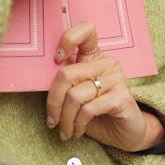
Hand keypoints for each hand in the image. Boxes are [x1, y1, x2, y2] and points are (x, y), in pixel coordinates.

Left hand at [45, 21, 161, 150]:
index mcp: (95, 58)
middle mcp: (107, 64)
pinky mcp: (122, 97)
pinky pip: (88, 109)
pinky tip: (77, 132)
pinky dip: (78, 124)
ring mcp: (116, 79)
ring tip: (65, 132)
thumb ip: (65, 85)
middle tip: (52, 121)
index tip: (56, 60)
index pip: (86, 31)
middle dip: (53, 102)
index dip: (67, 40)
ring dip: (65, 119)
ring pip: (75, 95)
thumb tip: (39, 83)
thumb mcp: (77, 96)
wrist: (125, 134)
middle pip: (67, 74)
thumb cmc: (97, 114)